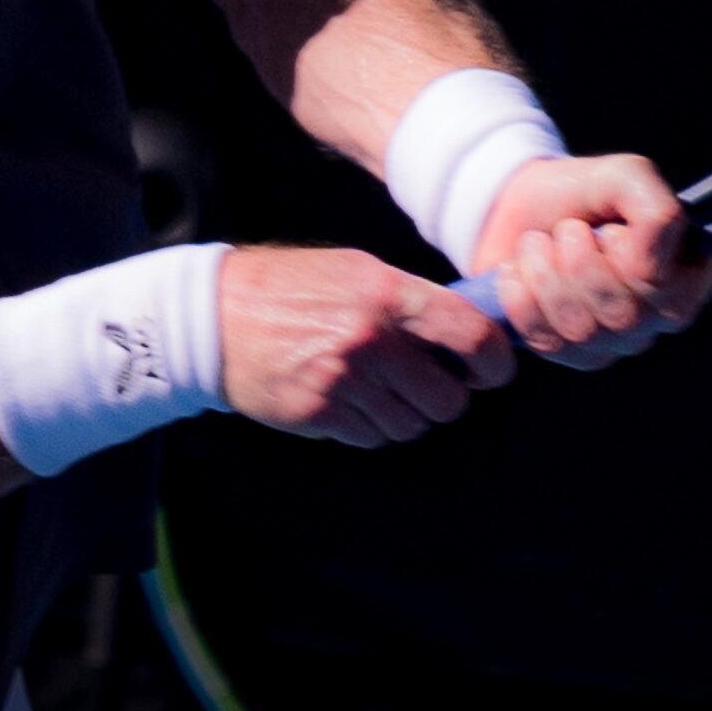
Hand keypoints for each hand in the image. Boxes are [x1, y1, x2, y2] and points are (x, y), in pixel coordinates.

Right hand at [220, 246, 515, 445]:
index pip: (471, 334)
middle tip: (428, 384)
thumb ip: (411, 300)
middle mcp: (370, 338)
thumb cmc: (293, 288)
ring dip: (406, 415)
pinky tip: (349, 400)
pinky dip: (370, 427)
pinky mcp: (319, 413)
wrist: (216, 316)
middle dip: (445, 397)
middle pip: (447, 399)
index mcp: (387, 293)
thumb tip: (470, 331)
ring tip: (380, 389)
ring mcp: (343, 380)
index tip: (493, 370)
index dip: (495, 361)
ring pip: (412, 426)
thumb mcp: (356, 271)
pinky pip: (373, 439)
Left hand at [468, 154, 711, 368]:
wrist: (517, 201)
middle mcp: (655, 317)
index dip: (633, 257)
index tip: (611, 229)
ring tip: (538, 243)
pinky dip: (521, 294)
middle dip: (581, 262)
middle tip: (567, 229)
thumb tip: (648, 270)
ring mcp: (612, 342)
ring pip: (582, 330)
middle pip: (625, 315)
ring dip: (547, 273)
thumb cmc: (583, 191)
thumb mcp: (627, 177)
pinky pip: (544, 340)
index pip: (673, 292)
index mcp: (685, 276)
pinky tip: (518, 270)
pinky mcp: (566, 352)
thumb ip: (657, 210)